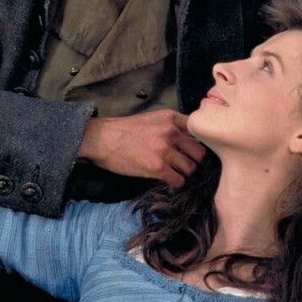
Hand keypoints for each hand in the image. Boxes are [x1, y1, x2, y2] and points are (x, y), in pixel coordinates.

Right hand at [79, 109, 204, 187]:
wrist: (102, 139)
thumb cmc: (124, 130)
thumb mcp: (151, 119)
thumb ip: (170, 126)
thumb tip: (188, 140)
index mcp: (170, 118)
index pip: (198, 131)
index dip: (199, 143)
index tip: (194, 151)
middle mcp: (171, 132)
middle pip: (199, 152)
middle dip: (195, 161)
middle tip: (187, 166)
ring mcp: (165, 150)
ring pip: (190, 168)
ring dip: (185, 174)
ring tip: (176, 174)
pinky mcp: (157, 167)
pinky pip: (178, 180)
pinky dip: (175, 183)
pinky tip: (169, 181)